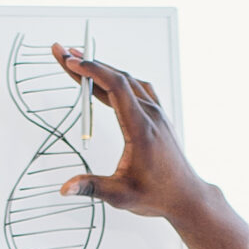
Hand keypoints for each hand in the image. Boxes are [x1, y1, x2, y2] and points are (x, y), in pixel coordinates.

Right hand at [49, 44, 210, 220]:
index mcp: (141, 128)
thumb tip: (65, 189)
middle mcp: (150, 115)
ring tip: (76, 62)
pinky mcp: (158, 116)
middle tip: (61, 52)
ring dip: (101, 69)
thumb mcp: (121, 196)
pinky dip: (117, 79)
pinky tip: (106, 78)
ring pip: (126, 80)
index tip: (71, 62)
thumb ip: (92, 188)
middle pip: (117, 77)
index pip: (116, 87)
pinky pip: (137, 87)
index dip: (92, 71)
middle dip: (86, 64)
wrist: (186, 196)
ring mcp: (156, 113)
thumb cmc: (157, 195)